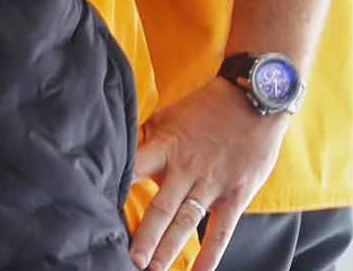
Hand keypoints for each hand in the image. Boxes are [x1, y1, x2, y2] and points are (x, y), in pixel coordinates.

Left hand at [129, 79, 288, 270]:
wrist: (254, 99)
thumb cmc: (207, 107)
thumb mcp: (168, 115)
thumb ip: (147, 136)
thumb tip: (119, 146)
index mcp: (165, 147)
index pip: (134, 170)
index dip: (116, 187)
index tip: (98, 208)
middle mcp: (185, 170)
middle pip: (160, 208)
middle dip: (144, 236)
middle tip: (129, 260)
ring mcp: (211, 185)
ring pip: (186, 223)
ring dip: (169, 248)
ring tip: (152, 269)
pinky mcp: (235, 195)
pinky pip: (221, 230)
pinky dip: (211, 253)